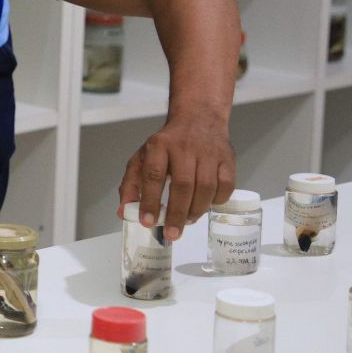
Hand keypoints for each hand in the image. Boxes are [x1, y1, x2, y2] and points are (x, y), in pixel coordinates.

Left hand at [117, 113, 235, 239]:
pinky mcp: (227, 159)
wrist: (198, 118)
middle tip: (172, 234)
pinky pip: (226, 186)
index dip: (150, 201)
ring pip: (206, 187)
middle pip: (183, 185)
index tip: (147, 222)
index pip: (153, 175)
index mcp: (159, 146)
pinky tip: (206, 205)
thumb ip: (131, 184)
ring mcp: (208, 153)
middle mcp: (184, 147)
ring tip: (187, 221)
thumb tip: (124, 212)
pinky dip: (217, 200)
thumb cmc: (168, 144)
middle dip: (177, 214)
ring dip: (196, 210)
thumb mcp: (143, 157)